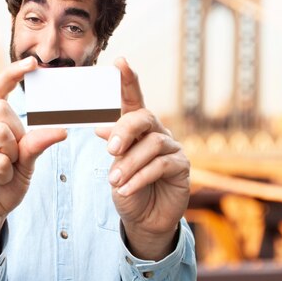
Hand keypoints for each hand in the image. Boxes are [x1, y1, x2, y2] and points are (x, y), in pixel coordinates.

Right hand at [0, 57, 66, 262]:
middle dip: (15, 137)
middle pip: (3, 111)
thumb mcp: (25, 163)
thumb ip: (36, 144)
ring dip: (9, 158)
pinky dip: (2, 174)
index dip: (13, 74)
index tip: (32, 62)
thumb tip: (59, 130)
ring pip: (0, 134)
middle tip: (8, 159)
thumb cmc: (2, 185)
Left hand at [96, 58, 189, 260]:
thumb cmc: (127, 186)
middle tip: (111, 150)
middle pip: (144, 117)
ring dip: (129, 163)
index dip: (128, 80)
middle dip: (125, 130)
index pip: (133, 99)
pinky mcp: (181, 167)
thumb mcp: (114, 166)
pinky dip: (140, 177)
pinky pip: (161, 165)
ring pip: (152, 144)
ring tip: (114, 181)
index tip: (120, 62)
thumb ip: (113, 144)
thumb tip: (100, 126)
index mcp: (137, 128)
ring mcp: (172, 148)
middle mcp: (157, 132)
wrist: (144, 218)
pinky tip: (126, 189)